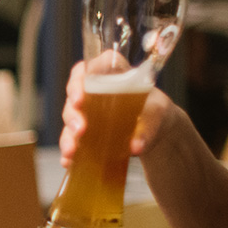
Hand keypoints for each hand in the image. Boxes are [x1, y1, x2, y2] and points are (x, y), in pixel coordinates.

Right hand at [57, 59, 173, 168]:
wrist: (156, 129)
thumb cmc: (156, 111)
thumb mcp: (158, 114)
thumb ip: (148, 128)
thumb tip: (135, 147)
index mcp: (114, 73)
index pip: (94, 66)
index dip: (82, 77)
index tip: (80, 96)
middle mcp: (95, 89)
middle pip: (75, 92)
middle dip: (73, 112)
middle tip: (80, 128)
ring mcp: (87, 110)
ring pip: (69, 116)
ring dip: (68, 133)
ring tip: (72, 150)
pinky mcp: (84, 130)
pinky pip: (71, 138)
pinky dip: (68, 151)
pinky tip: (68, 161)